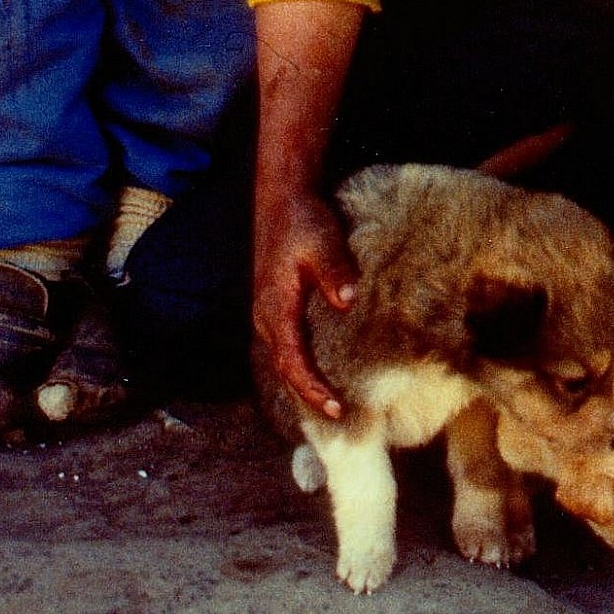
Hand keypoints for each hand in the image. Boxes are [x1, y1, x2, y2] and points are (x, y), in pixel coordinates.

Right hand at [252, 188, 356, 418]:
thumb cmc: (303, 222)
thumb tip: (347, 302)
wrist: (283, 200)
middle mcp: (266, 316)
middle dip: (308, 393)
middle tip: (340, 414)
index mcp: (276, 308)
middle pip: (284, 368)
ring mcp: (267, 311)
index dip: (312, 388)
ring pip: (282, 357)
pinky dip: (299, 362)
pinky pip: (284, 344)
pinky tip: (319, 366)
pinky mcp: (274, 305)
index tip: (336, 407)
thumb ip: (334, 272)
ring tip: (331, 399)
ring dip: (303, 380)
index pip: (292, 361)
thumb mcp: (322, 243)